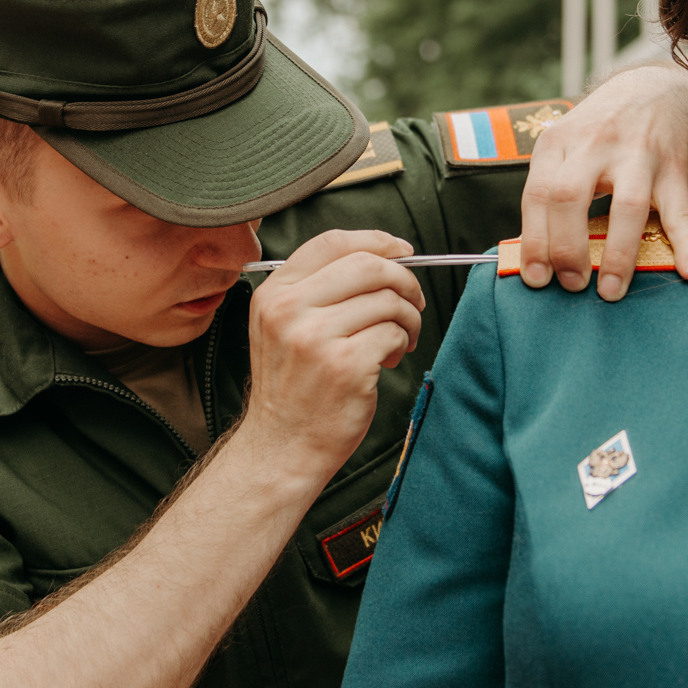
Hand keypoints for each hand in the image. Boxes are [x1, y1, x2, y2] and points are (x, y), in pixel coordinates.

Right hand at [242, 230, 425, 482]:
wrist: (283, 446)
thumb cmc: (293, 387)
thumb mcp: (282, 328)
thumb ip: (318, 290)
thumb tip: (384, 258)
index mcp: (274, 294)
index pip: (332, 243)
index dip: (375, 241)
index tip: (402, 250)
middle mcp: (289, 310)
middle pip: (367, 266)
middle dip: (403, 279)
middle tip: (413, 300)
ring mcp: (316, 338)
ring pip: (387, 300)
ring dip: (407, 317)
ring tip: (399, 339)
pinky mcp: (345, 366)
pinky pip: (394, 332)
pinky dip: (401, 342)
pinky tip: (388, 359)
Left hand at [517, 64, 687, 300]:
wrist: (658, 87)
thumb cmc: (603, 129)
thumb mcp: (567, 145)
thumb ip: (552, 191)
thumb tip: (535, 255)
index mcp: (559, 143)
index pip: (538, 194)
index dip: (534, 241)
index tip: (536, 279)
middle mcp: (595, 145)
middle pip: (569, 197)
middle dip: (566, 248)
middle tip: (572, 285)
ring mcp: (637, 155)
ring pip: (625, 206)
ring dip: (617, 255)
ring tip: (611, 291)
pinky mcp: (673, 167)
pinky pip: (679, 209)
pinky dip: (686, 242)